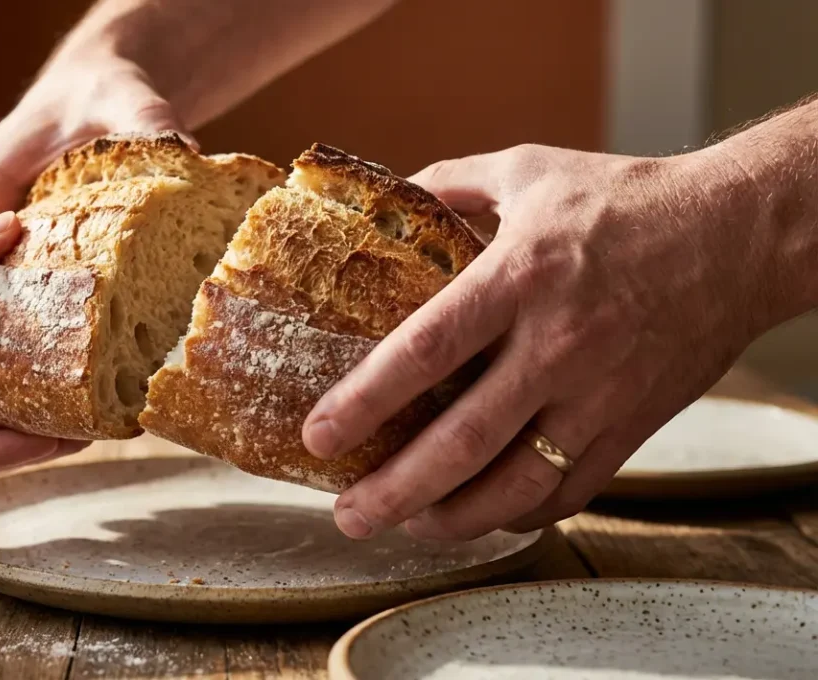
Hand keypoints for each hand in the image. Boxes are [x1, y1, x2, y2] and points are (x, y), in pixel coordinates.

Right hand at [0, 50, 191, 394]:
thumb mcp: (123, 99)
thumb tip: (182, 156)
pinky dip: (22, 353)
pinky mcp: (29, 262)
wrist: (110, 84)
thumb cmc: (102, 86)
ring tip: (4, 431)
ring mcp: (0, 245)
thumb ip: (146, 124)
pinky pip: (12, 313)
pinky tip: (52, 395)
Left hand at [302, 144, 777, 539]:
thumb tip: (390, 198)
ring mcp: (599, 394)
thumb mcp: (530, 170)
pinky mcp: (631, 425)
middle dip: (395, 490)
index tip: (319, 436)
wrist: (741, 235)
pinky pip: (570, 491)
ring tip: (403, 527)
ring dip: (452, 519)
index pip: (426, 350)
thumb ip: (452, 184)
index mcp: (521, 276)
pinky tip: (481, 517)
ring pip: (517, 485)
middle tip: (347, 514)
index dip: (365, 400)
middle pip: (463, 441)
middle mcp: (558, 344)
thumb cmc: (628, 199)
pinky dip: (520, 515)